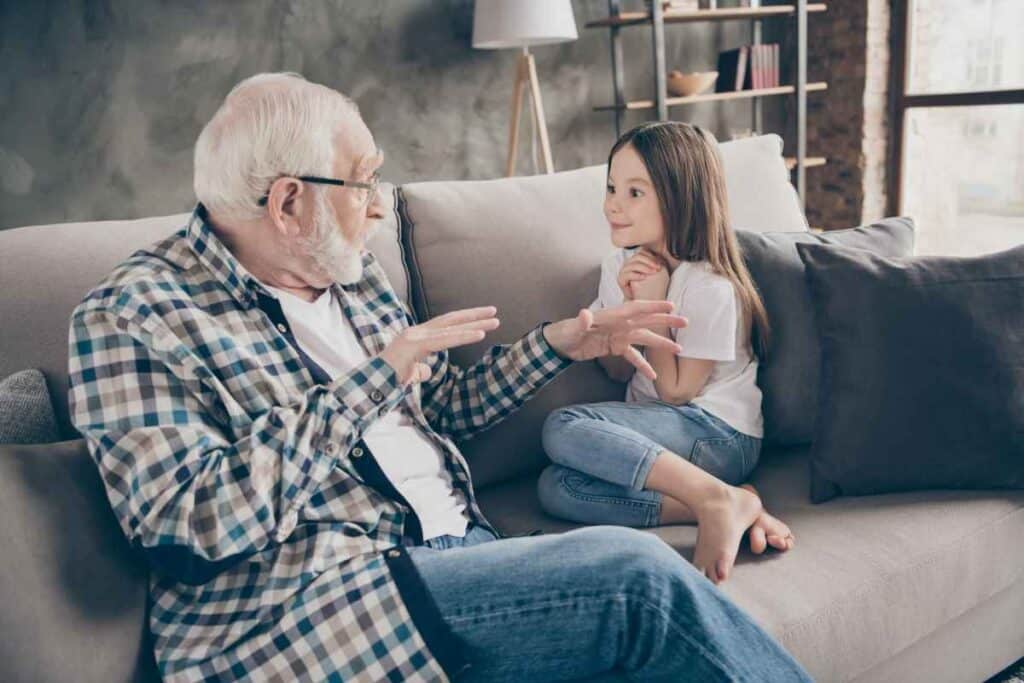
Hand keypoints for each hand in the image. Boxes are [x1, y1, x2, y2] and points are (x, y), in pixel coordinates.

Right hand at [380, 306, 499, 384]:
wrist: (370, 385)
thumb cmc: (389, 380)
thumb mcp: (410, 374)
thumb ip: (420, 370)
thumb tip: (427, 372)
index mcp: (417, 337)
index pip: (445, 325)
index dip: (464, 321)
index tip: (483, 319)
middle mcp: (416, 332)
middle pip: (451, 320)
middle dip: (474, 316)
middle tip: (495, 312)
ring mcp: (414, 336)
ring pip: (450, 328)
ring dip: (475, 325)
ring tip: (494, 322)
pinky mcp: (414, 345)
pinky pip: (444, 340)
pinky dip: (463, 336)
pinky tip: (479, 334)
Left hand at [543, 300, 686, 379]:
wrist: (561, 344)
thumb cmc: (567, 332)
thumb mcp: (573, 328)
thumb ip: (581, 321)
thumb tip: (585, 314)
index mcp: (613, 316)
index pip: (636, 309)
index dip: (653, 307)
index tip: (671, 306)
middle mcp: (620, 324)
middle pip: (646, 321)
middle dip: (665, 322)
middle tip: (685, 322)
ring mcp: (620, 336)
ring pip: (644, 338)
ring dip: (660, 344)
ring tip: (678, 350)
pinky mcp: (616, 348)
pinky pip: (633, 356)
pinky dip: (643, 365)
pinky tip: (653, 376)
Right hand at [628, 249, 670, 300]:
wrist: (644, 301)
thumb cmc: (651, 287)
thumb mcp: (656, 272)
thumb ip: (656, 263)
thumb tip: (660, 254)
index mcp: (636, 261)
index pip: (641, 252)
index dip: (651, 256)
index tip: (660, 263)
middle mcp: (629, 264)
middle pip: (637, 256)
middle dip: (649, 261)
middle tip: (658, 268)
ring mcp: (624, 271)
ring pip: (632, 264)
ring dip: (644, 267)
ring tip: (652, 273)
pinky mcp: (620, 280)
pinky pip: (627, 274)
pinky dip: (636, 275)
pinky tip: (644, 278)